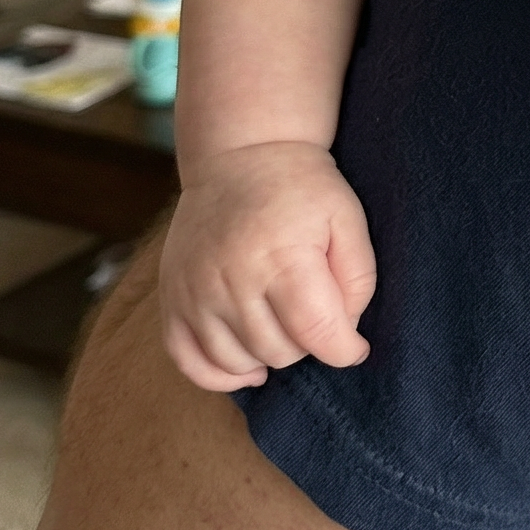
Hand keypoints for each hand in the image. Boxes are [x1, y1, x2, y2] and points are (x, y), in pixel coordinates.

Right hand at [158, 142, 377, 391]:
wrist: (241, 154)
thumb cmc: (302, 188)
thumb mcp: (347, 218)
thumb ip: (357, 279)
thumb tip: (346, 334)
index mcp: (281, 256)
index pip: (316, 333)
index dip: (344, 350)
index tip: (355, 347)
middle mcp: (230, 279)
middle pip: (279, 352)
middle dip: (308, 344)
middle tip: (315, 315)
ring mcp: (194, 292)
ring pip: (239, 362)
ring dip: (270, 356)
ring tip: (285, 327)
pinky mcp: (172, 298)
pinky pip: (189, 362)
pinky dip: (221, 374)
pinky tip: (249, 364)